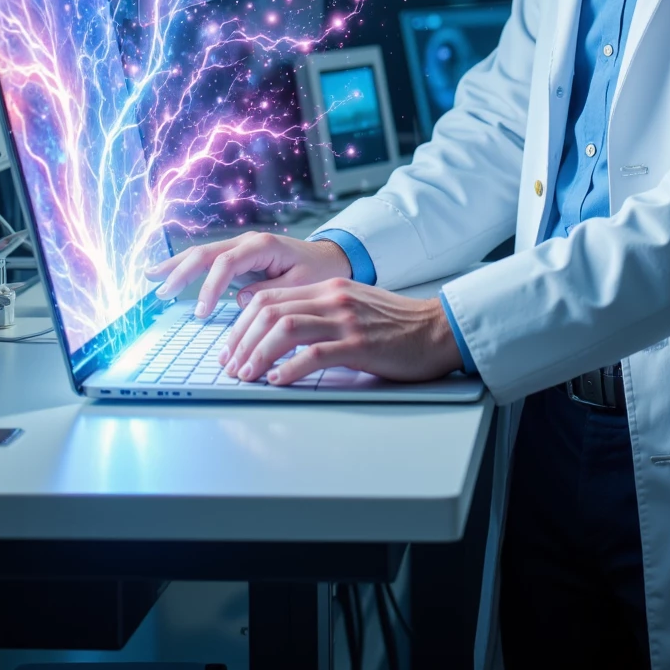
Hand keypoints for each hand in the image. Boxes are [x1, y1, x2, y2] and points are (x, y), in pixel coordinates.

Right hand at [146, 231, 350, 317]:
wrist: (329, 259)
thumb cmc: (318, 272)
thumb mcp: (300, 285)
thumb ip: (269, 292)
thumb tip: (239, 300)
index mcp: (263, 245)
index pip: (226, 263)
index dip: (210, 287)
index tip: (201, 311)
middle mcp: (247, 241)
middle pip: (207, 253)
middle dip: (182, 271)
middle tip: (162, 293)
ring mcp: (240, 247)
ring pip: (202, 253)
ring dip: (177, 266)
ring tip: (151, 277)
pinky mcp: (237, 257)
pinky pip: (208, 261)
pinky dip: (186, 267)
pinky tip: (167, 273)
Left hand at [216, 280, 462, 385]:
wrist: (437, 329)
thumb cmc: (397, 325)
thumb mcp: (353, 307)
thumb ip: (321, 312)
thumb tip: (282, 333)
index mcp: (328, 288)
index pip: (270, 299)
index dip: (242, 324)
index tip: (231, 348)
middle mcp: (333, 299)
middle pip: (270, 312)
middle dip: (242, 341)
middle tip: (231, 366)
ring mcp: (346, 321)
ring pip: (285, 329)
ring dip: (258, 354)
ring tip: (247, 375)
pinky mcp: (360, 345)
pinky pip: (314, 354)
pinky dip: (289, 368)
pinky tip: (277, 381)